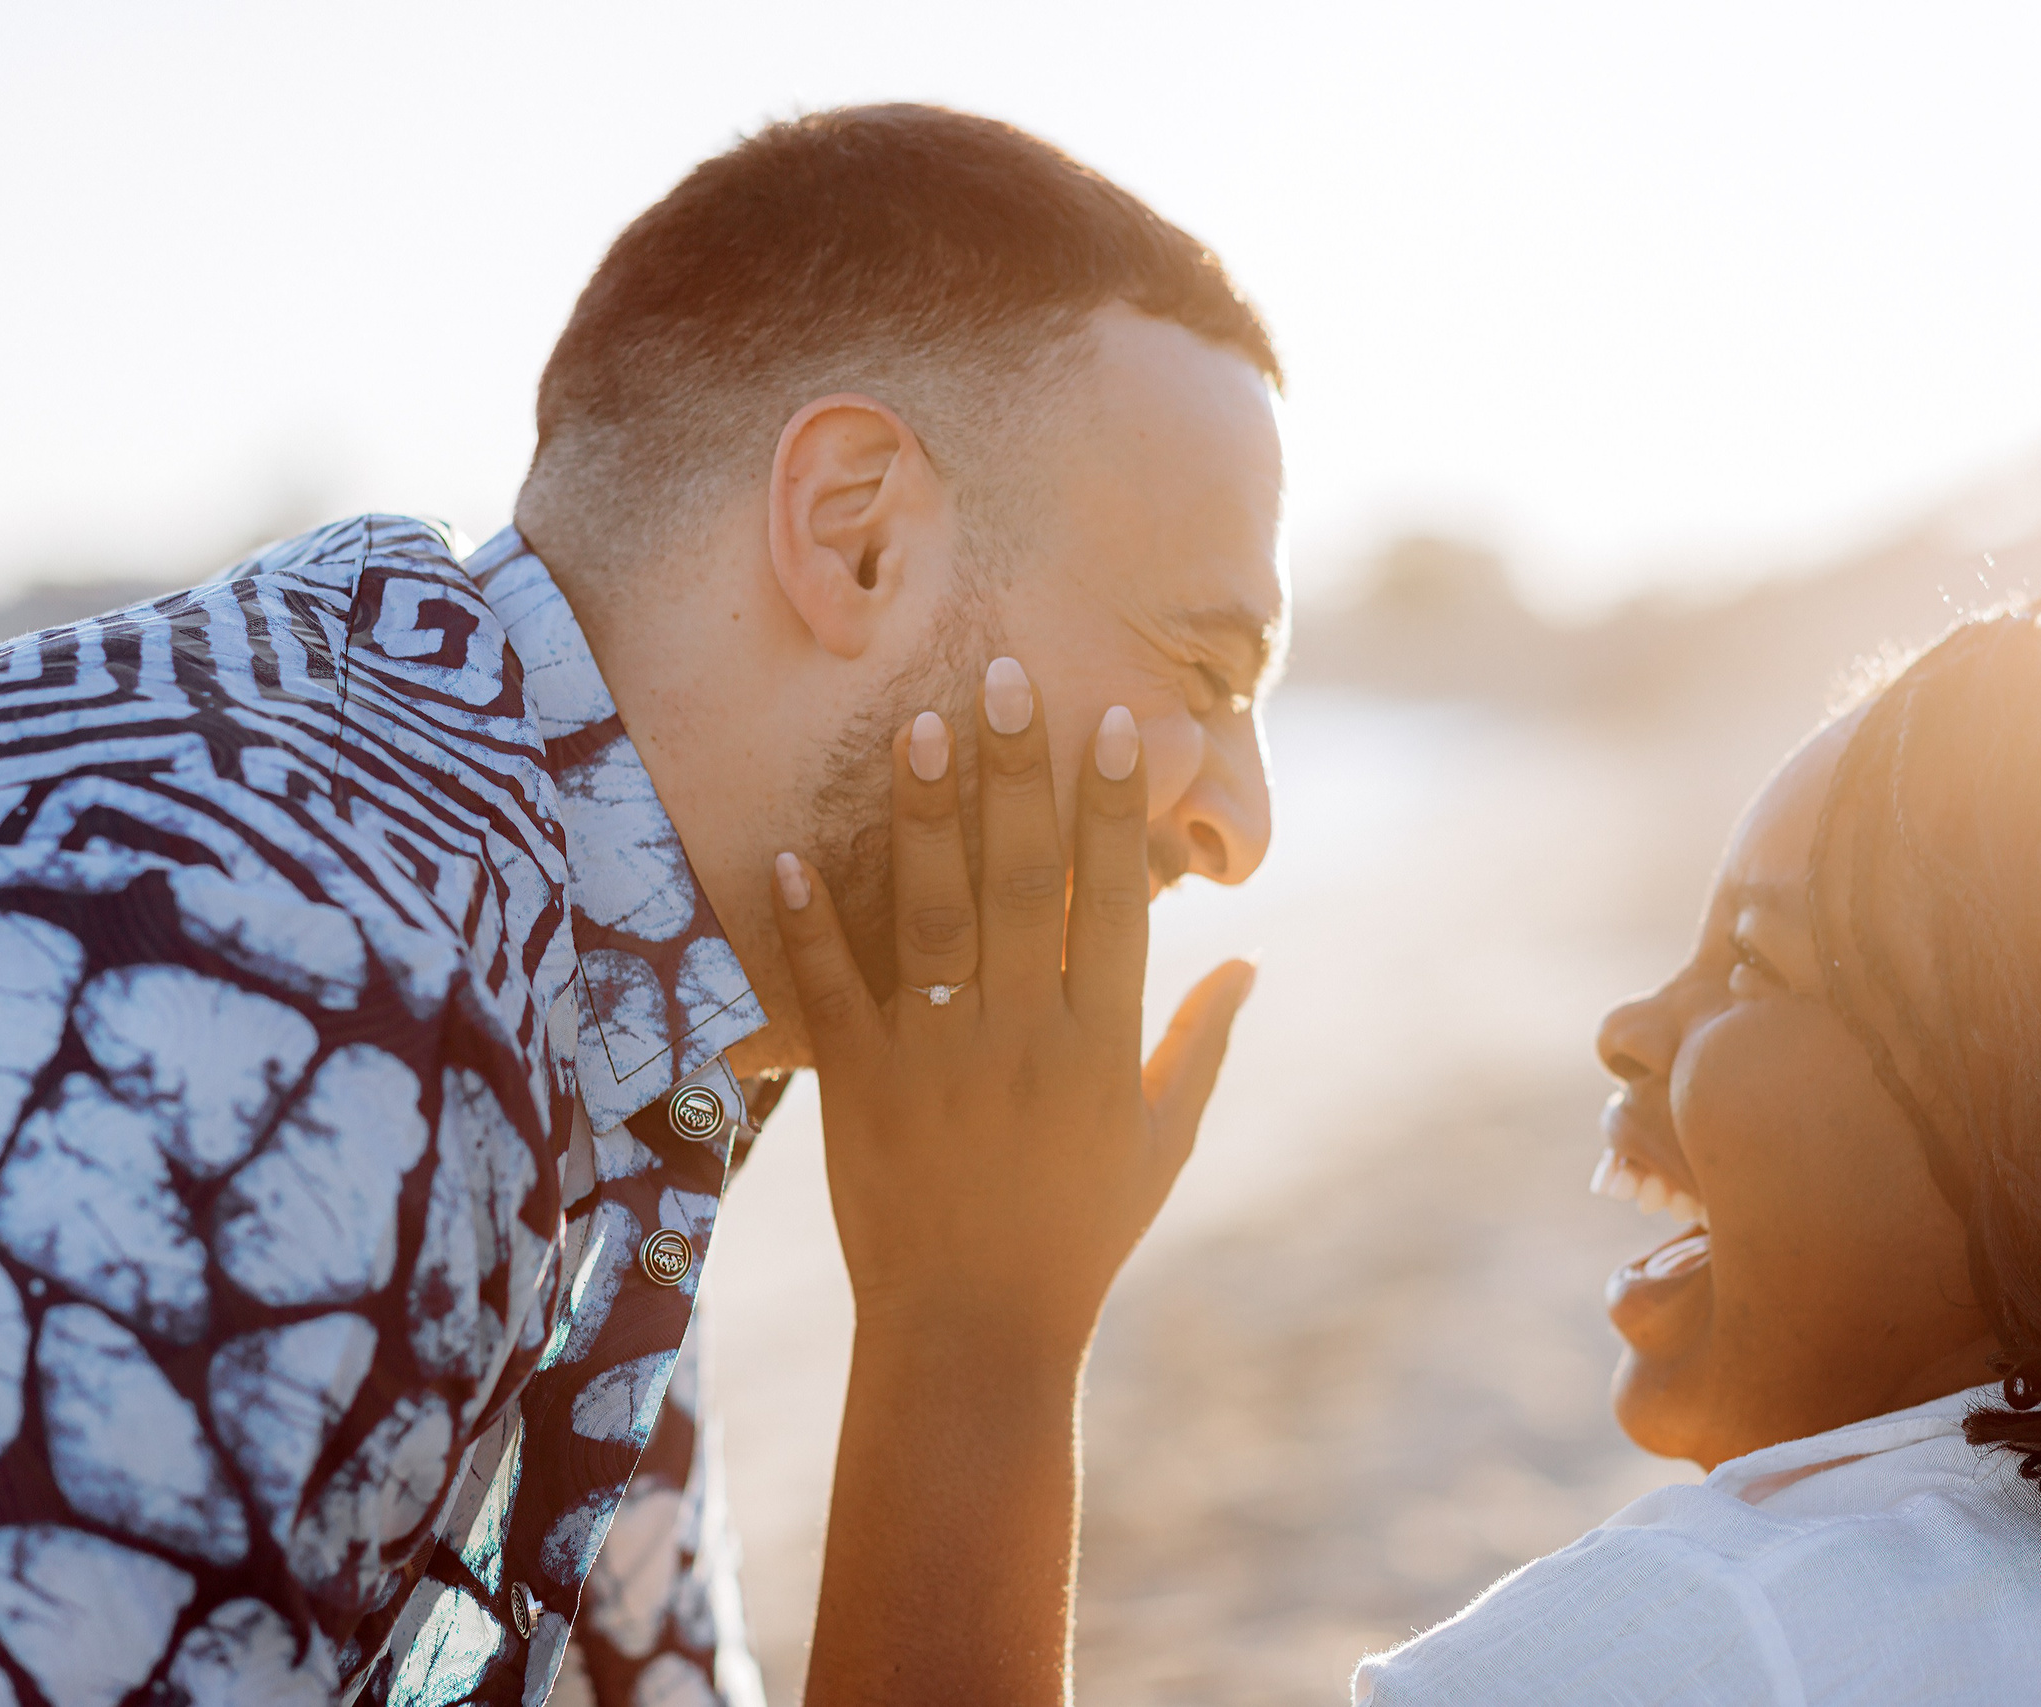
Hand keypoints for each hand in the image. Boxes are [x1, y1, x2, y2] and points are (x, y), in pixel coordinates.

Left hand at [771, 654, 1255, 1352]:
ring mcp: (937, 1060)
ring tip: (921, 727)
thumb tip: (1249, 962)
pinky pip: (832, 992)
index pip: (1113, 900)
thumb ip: (1201, 1045)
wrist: (975, 1337)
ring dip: (925, 817)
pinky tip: (790, 852)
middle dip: (1018, 774)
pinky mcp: (860, 1089)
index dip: (1114, 808)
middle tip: (1008, 676)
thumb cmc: (1081, 1238)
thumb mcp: (1161, 1144)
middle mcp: (1023, 1037)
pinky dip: (809, 924)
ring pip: (931, 915)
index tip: (1114, 723)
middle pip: (1021, 881)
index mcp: (1101, 1043)